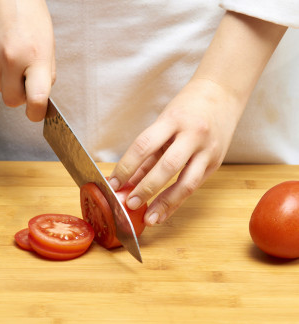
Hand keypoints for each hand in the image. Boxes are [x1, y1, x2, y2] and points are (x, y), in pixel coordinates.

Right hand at [0, 0, 55, 120]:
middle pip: (12, 101)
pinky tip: (6, 54)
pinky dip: (1, 72)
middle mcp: (11, 59)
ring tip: (16, 63)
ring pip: (1, 89)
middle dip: (21, 99)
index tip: (38, 113)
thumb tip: (41, 96)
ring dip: (10, 84)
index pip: (35, 99)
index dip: (37, 113)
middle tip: (27, 84)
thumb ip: (46, 74)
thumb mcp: (49, 46)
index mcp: (35, 57)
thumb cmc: (31, 16)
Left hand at [109, 11, 285, 225]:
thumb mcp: (163, 122)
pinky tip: (164, 212)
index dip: (126, 166)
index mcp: (174, 120)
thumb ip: (148, 152)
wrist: (223, 93)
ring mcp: (208, 150)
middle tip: (130, 204)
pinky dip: (177, 202)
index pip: (144, 146)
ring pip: (186, 183)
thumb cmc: (187, 106)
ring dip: (165, 203)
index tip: (113, 183)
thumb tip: (129, 179)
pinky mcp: (216, 163)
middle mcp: (193, 135)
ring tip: (149, 218)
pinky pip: (194, 186)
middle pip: (167, 167)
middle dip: (146, 188)